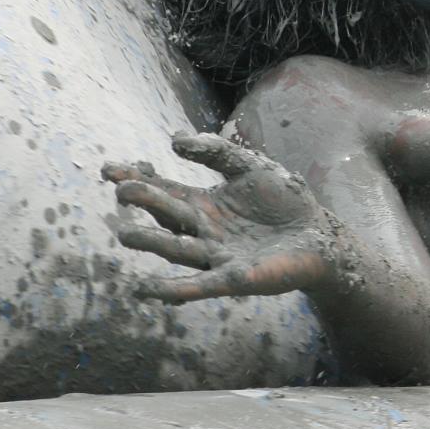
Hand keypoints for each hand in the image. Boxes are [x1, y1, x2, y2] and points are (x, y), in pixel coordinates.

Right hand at [105, 133, 342, 303]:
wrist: (319, 235)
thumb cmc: (284, 200)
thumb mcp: (250, 167)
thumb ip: (217, 151)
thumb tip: (174, 139)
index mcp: (203, 204)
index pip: (163, 191)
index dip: (137, 180)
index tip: (109, 169)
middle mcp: (202, 231)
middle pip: (167, 216)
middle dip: (144, 205)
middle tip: (123, 191)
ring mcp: (215, 256)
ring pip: (177, 250)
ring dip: (152, 244)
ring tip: (126, 235)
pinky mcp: (233, 279)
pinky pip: (199, 285)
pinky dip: (174, 289)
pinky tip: (147, 289)